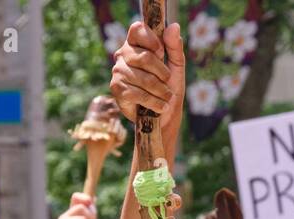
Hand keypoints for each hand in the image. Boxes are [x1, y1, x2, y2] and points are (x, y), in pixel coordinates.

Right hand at [110, 20, 184, 140]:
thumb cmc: (169, 89)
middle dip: (163, 73)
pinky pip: (139, 94)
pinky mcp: (117, 90)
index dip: (152, 40)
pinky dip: (155, 103)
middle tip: (167, 82)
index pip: (137, 29)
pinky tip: (160, 106)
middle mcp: (123, 55)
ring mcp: (118, 72)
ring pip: (144, 79)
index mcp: (136, 44)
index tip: (161, 52)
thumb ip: (174, 47)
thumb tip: (174, 26)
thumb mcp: (176, 67)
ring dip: (161, 92)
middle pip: (144, 57)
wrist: (164, 117)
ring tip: (166, 97)